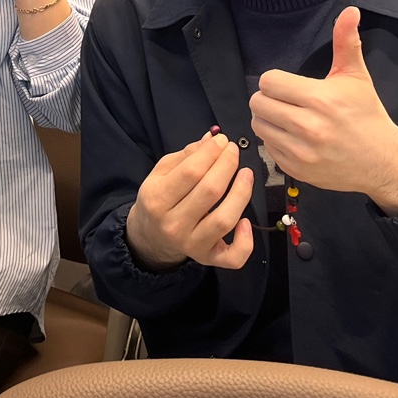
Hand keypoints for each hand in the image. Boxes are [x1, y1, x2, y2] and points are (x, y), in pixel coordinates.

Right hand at [125, 131, 254, 271]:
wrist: (150, 237)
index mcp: (156, 199)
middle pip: (210, 192)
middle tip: (233, 151)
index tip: (221, 140)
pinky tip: (247, 222)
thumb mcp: (160, 173)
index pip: (190, 172)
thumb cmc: (158, 199)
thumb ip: (186, 155)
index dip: (210, 153)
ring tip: (246, 174)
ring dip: (241, 193)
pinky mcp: (207, 258)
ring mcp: (192, 244)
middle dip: (227, 165)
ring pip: (224, 220)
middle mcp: (173, 224)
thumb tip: (212, 139)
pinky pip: (233, 257)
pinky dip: (245, 241)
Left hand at [250, 7, 397, 214]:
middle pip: (258, 103)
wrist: (383, 162)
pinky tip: (294, 138)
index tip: (290, 86)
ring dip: (269, 120)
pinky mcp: (296, 171)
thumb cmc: (367, 114)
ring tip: (288, 118)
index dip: (276, 81)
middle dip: (268, 99)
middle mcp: (308, 127)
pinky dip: (276, 141)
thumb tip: (350, 10)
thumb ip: (346, 42)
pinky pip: (267, 148)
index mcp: (320, 100)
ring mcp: (301, 153)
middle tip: (286, 101)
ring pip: (258, 126)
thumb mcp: (357, 77)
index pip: (269, 82)